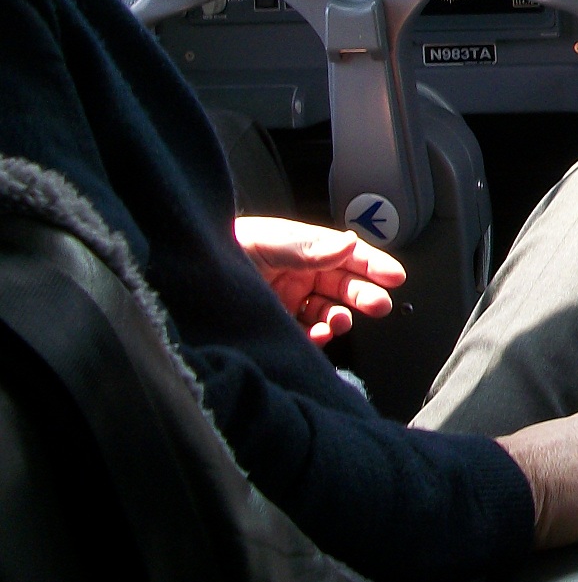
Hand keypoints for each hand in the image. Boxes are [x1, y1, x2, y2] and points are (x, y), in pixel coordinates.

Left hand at [234, 215, 404, 345]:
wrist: (180, 279)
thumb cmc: (221, 249)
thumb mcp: (268, 242)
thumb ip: (309, 246)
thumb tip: (349, 243)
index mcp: (299, 250)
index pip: (345, 255)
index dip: (371, 264)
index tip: (394, 276)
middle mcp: (295, 276)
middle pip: (342, 286)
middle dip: (363, 294)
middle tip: (379, 304)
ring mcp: (284, 304)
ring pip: (327, 313)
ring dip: (339, 318)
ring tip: (339, 323)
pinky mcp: (273, 328)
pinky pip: (306, 338)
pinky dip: (317, 340)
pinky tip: (318, 337)